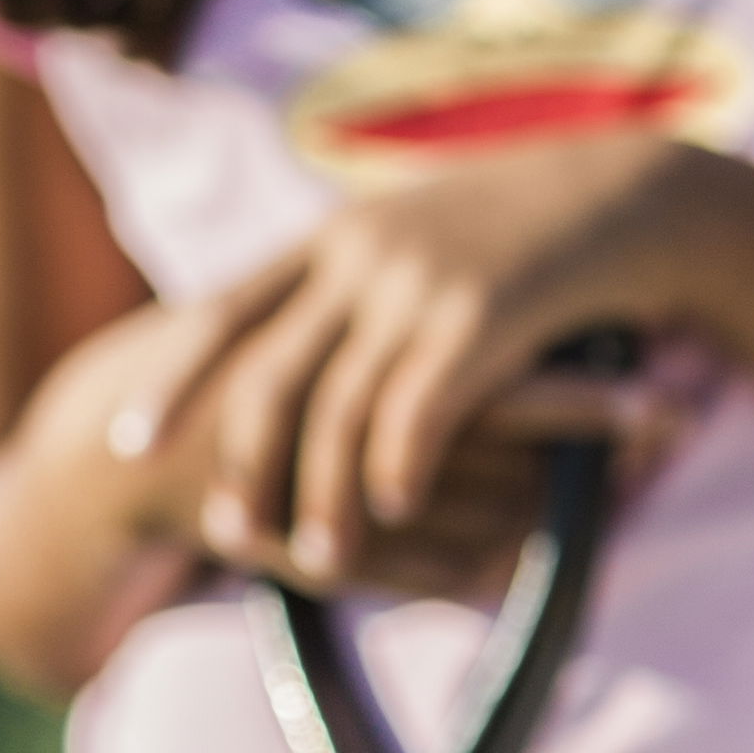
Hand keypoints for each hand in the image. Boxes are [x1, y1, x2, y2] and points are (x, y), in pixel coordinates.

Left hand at [134, 133, 727, 583]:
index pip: (222, 312)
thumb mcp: (425, 240)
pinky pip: (414, 410)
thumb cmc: (526, 235)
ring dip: (323, 494)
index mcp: (332, 235)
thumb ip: (363, 286)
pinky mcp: (477, 315)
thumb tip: (318, 350)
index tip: (131, 443)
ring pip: (339, 408)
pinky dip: (397, 467)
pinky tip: (397, 510)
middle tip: (228, 535)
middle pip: (270, 374)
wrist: (622, 192)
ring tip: (319, 559)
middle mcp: (358, 252)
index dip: (171, 380)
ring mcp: (415, 282)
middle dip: (243, 462)